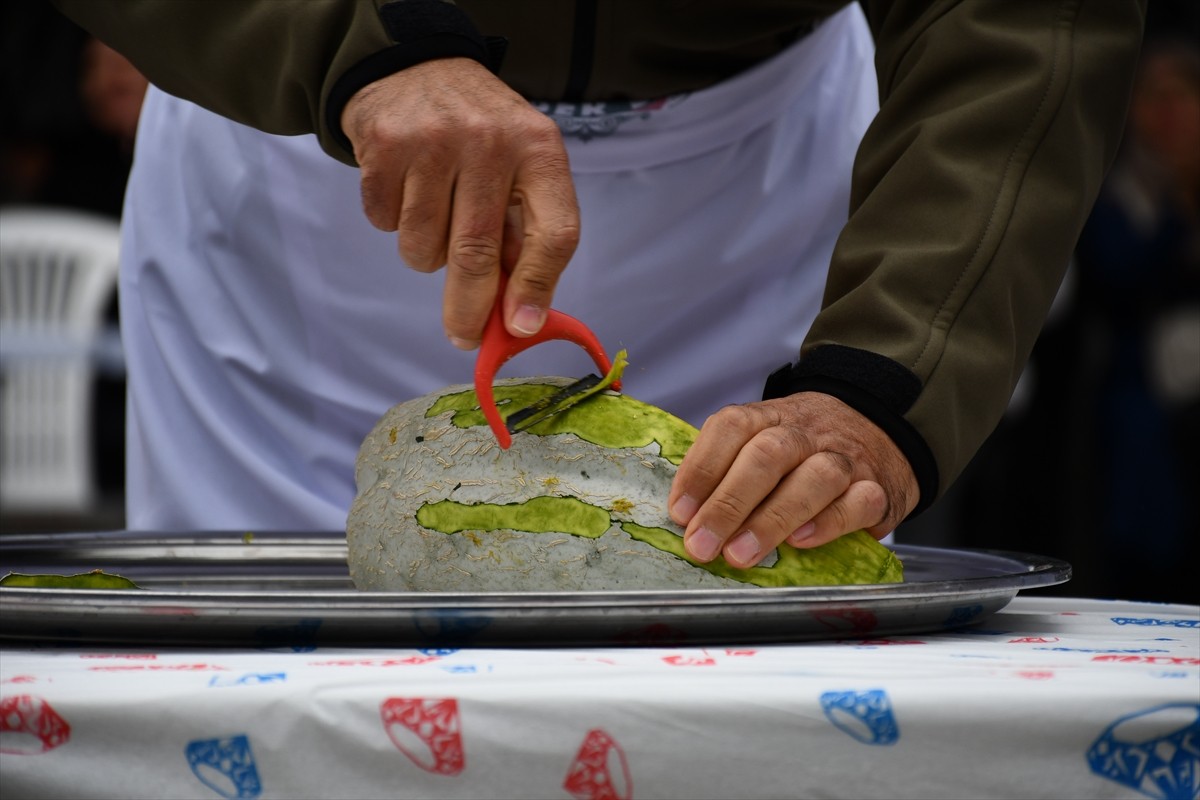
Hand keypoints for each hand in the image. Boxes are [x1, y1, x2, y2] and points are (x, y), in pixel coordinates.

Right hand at [341, 57, 579, 348]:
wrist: (414, 65)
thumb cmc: (480, 135)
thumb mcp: (520, 166)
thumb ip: (525, 233)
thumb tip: (520, 317)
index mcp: (540, 150)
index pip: (555, 232)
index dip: (538, 287)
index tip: (521, 327)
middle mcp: (491, 142)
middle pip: (478, 253)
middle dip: (469, 309)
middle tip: (463, 337)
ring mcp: (434, 141)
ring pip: (424, 247)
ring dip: (426, 254)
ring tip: (434, 214)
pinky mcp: (385, 146)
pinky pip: (387, 224)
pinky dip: (393, 223)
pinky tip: (406, 187)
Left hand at [668, 392, 918, 567]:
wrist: (880, 429)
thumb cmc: (804, 451)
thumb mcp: (765, 442)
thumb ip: (728, 470)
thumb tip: (685, 518)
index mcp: (769, 417)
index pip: (731, 427)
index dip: (701, 469)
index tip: (680, 513)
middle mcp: (806, 432)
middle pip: (767, 455)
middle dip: (728, 503)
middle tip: (702, 544)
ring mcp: (845, 458)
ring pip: (814, 477)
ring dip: (771, 519)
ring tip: (740, 554)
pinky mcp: (877, 489)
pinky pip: (858, 502)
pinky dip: (828, 523)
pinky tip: (800, 542)